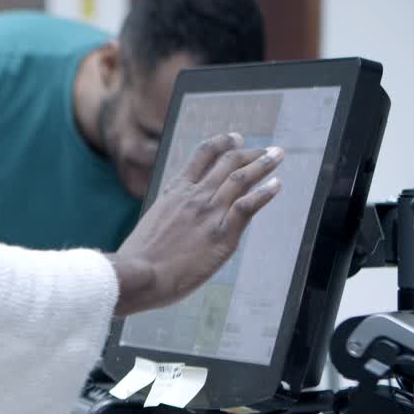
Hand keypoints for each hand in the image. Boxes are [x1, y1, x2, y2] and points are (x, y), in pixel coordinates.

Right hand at [111, 133, 283, 315]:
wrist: (136, 275)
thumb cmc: (138, 258)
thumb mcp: (151, 223)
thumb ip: (169, 214)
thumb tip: (175, 220)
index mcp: (174, 192)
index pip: (202, 156)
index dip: (222, 142)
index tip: (235, 138)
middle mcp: (194, 196)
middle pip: (228, 162)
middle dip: (250, 152)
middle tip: (267, 149)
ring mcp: (208, 214)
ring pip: (241, 178)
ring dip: (262, 164)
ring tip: (277, 155)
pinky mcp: (221, 235)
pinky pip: (247, 206)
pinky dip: (264, 193)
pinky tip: (276, 185)